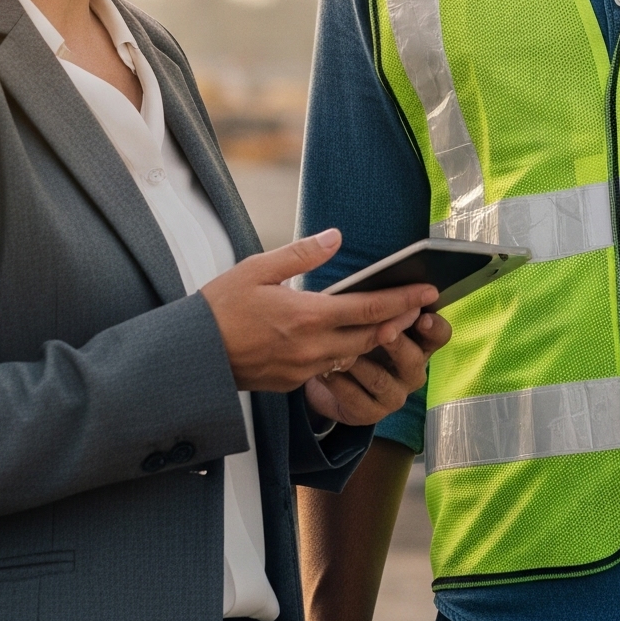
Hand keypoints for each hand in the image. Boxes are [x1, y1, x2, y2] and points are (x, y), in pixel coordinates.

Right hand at [201, 231, 432, 392]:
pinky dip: (346, 354)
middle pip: (370, 337)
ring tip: (395, 322)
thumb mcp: (258, 269)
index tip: (428, 291)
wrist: (191, 356)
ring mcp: (302, 370)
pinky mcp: (291, 384)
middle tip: (421, 306)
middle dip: (400, 322)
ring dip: (376, 340)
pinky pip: (329, 369)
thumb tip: (335, 237)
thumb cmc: (219, 309)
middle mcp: (311, 348)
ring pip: (353, 356)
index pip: (369, 309)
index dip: (403, 300)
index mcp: (307, 316)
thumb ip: (302, 254)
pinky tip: (350, 341)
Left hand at [304, 306, 451, 427]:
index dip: (434, 327)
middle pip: (413, 358)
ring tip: (343, 349)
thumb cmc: (354, 333)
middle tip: (384, 330)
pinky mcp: (371, 414)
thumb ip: (380, 304)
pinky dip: (340, 384)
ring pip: (381, 379)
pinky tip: (326, 371)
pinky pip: (356, 399)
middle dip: (397, 343)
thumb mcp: (368, 316)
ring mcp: (394, 395)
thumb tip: (379, 282)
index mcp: (419, 341)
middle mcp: (412, 370)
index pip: (440, 334)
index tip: (423, 316)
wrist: (329, 373)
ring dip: (361, 364)